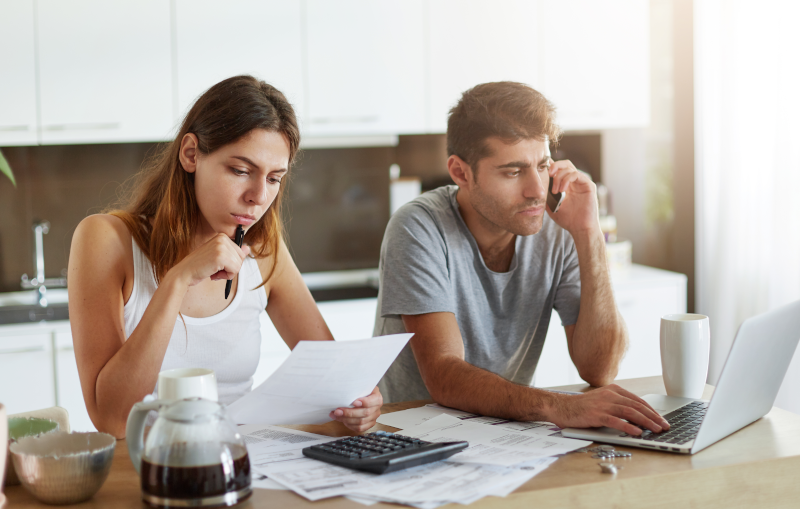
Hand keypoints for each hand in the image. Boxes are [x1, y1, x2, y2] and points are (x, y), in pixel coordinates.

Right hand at [168, 233, 250, 286]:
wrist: (185, 272)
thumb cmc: (200, 266)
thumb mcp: (218, 256)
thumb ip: (233, 252)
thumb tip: (248, 248)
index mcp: (222, 236)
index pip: (240, 252)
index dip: (231, 262)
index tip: (218, 263)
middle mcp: (222, 238)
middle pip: (241, 258)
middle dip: (230, 267)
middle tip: (215, 268)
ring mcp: (222, 246)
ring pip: (239, 265)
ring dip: (228, 273)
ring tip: (214, 270)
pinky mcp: (221, 257)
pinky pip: (235, 270)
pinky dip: (226, 276)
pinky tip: (214, 274)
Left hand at [329, 386, 382, 432]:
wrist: (360, 396)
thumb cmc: (359, 391)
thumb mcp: (360, 386)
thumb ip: (356, 388)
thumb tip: (345, 389)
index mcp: (377, 397)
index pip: (374, 401)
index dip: (365, 402)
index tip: (353, 402)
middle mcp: (377, 408)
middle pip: (365, 413)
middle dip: (349, 413)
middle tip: (337, 410)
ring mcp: (373, 417)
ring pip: (361, 422)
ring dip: (346, 419)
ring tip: (336, 415)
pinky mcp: (368, 424)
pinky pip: (359, 428)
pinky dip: (349, 425)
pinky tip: (342, 420)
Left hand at [546, 160, 599, 235]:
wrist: (579, 229)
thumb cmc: (567, 219)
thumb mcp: (551, 204)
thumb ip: (546, 194)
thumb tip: (535, 185)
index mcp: (566, 184)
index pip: (559, 169)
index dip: (550, 166)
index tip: (541, 171)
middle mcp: (575, 181)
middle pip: (564, 164)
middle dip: (554, 166)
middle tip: (547, 174)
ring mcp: (582, 182)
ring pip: (569, 168)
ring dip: (559, 177)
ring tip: (555, 190)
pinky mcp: (589, 185)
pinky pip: (576, 174)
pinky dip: (566, 179)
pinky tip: (562, 190)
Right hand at [547, 384, 669, 434]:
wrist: (561, 407)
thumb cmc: (582, 407)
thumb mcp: (602, 401)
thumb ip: (618, 405)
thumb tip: (637, 417)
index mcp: (613, 390)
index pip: (638, 400)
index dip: (651, 410)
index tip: (661, 419)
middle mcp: (610, 395)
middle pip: (637, 406)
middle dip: (653, 417)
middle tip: (664, 426)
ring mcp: (603, 404)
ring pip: (630, 412)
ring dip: (645, 422)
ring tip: (655, 429)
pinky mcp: (596, 415)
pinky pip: (615, 421)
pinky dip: (628, 426)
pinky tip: (637, 432)